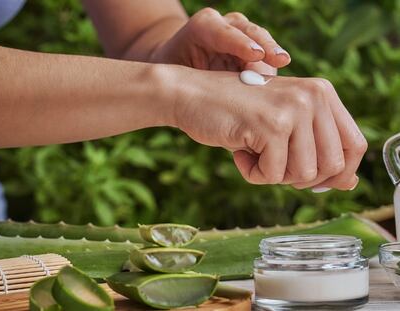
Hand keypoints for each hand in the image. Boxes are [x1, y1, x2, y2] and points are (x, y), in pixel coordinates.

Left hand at [151, 8, 289, 74]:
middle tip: (278, 60)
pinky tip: (280, 82)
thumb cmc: (175, 69)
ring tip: (282, 69)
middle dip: (265, 46)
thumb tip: (207, 97)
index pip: (223, 32)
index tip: (256, 55)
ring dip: (272, 56)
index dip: (241, 43)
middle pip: (249, 32)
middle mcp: (226, 26)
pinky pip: (266, 58)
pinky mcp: (253, 50)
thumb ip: (189, 79)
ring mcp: (242, 36)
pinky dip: (271, 69)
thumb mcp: (174, 72)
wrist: (181, 63)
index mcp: (203, 27)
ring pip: (262, 42)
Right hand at [172, 68, 366, 189]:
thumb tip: (349, 184)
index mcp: (322, 92)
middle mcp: (314, 96)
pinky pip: (274, 175)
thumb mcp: (283, 127)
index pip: (355, 145)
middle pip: (332, 167)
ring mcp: (293, 109)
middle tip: (272, 162)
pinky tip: (240, 151)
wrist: (192, 95)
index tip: (312, 180)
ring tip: (253, 152)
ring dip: (274, 174)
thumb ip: (317, 150)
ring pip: (304, 175)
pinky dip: (253, 173)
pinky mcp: (271, 126)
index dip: (339, 173)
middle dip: (300, 177)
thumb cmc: (236, 114)